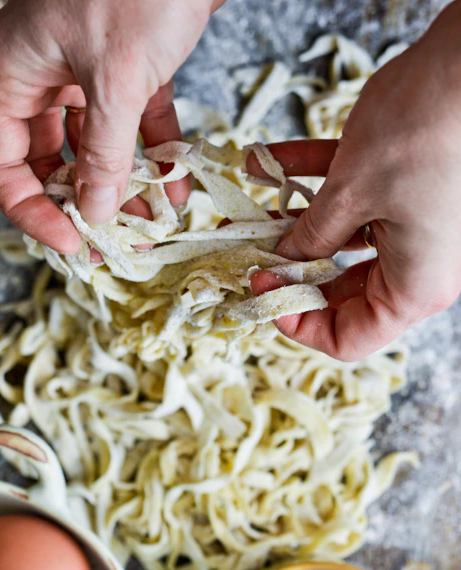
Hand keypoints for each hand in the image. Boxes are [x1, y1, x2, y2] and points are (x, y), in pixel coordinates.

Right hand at [0, 0, 223, 253]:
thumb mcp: (117, 77)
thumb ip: (105, 152)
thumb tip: (97, 211)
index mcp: (14, 70)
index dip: (28, 207)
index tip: (70, 241)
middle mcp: (43, 72)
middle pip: (46, 158)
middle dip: (78, 202)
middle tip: (110, 241)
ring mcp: (86, 69)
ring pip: (93, 146)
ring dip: (120, 185)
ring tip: (150, 221)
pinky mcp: (130, 65)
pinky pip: (134, 124)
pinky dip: (153, 154)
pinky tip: (175, 184)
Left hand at [247, 0, 460, 360]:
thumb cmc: (425, 131)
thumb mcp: (350, 194)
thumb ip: (310, 238)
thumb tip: (278, 263)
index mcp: (413, 288)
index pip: (348, 339)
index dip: (297, 325)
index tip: (262, 289)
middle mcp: (414, 267)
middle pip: (338, 294)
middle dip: (286, 272)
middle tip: (244, 254)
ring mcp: (409, 230)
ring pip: (337, 245)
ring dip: (290, 227)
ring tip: (244, 211)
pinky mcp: (401, 194)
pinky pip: (349, 201)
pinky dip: (309, 184)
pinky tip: (264, 161)